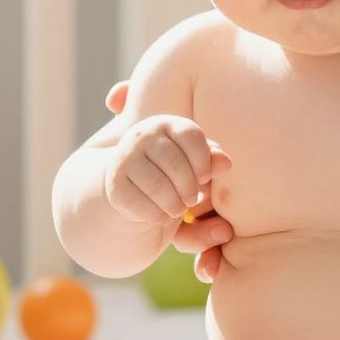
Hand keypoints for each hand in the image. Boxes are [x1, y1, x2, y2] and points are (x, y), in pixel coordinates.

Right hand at [106, 82, 229, 279]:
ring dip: (174, 204)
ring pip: (158, 185)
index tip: (204, 178)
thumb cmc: (177, 174)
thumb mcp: (197, 165)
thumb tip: (226, 164)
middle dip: (189, 188)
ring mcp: (124, 158)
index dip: (203, 163)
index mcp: (168, 124)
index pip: (192, 136)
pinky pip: (139, 203)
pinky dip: (155, 215)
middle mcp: (142, 134)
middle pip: (175, 163)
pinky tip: (160, 215)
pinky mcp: (114, 184)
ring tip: (178, 209)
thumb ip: (213, 162)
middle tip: (192, 200)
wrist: (137, 189)